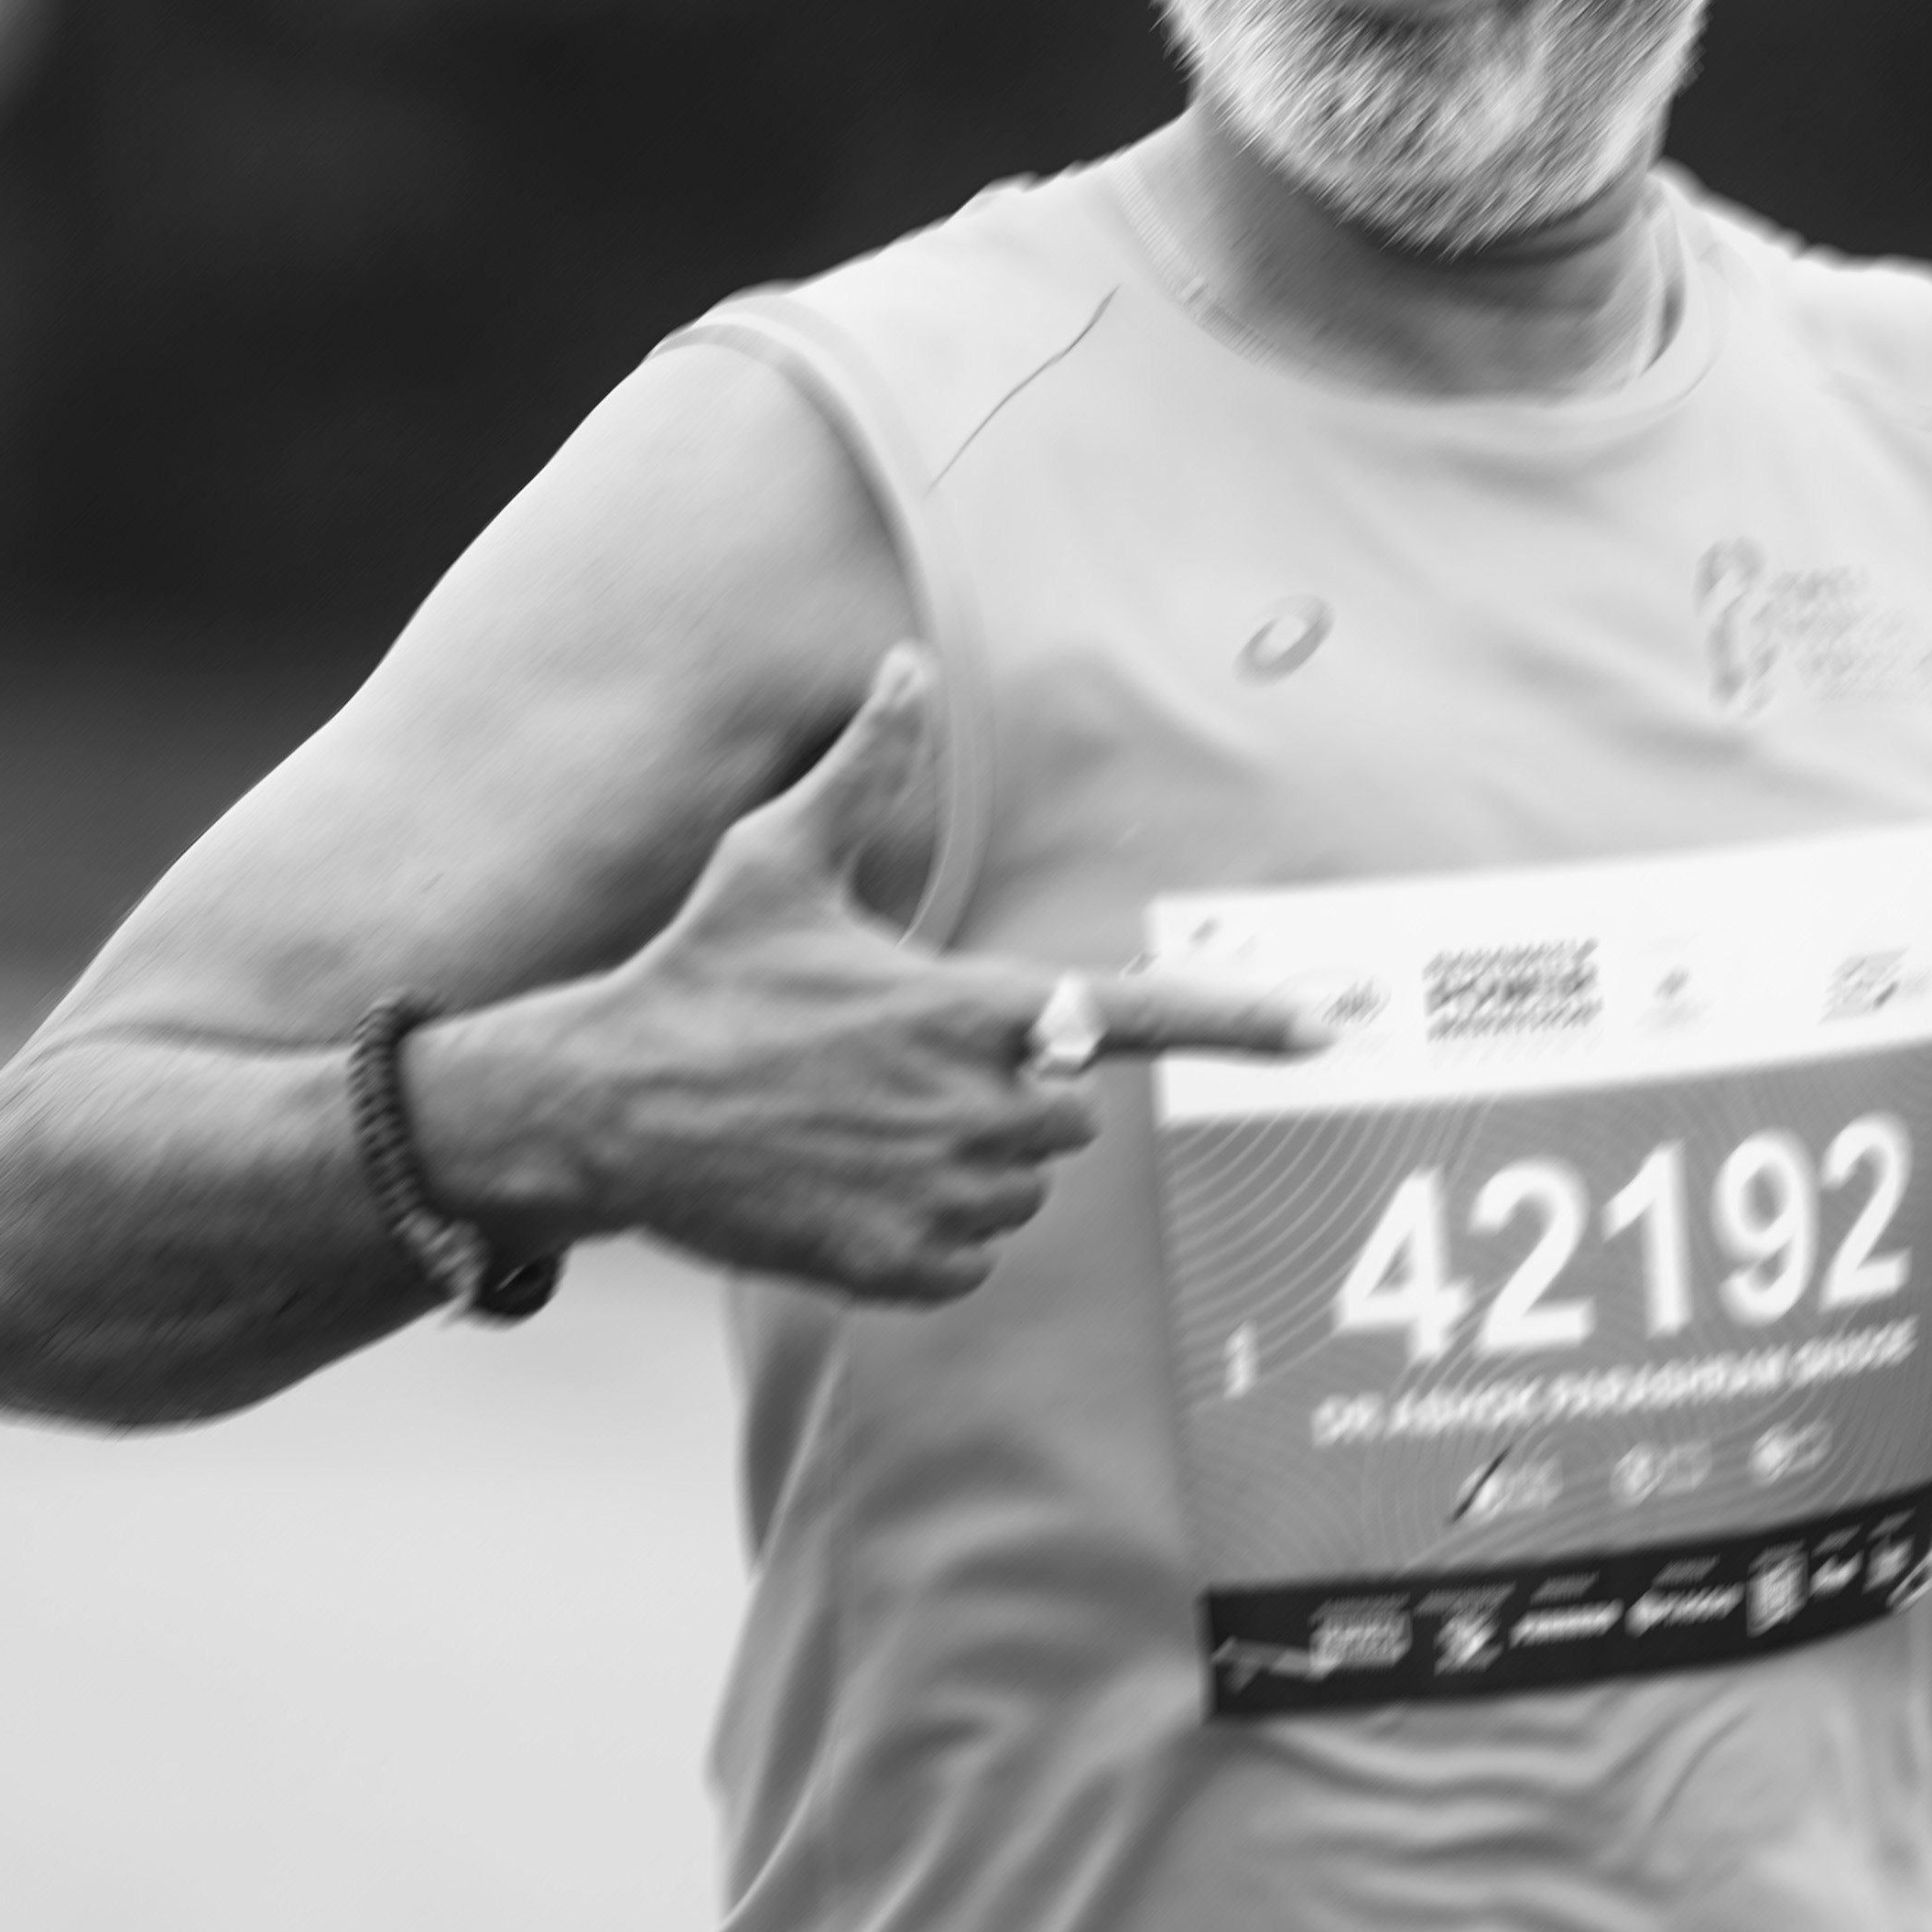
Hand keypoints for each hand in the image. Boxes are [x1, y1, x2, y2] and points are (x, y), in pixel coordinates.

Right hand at [445, 650, 1311, 1303]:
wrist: (603, 1112)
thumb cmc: (698, 976)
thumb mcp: (776, 860)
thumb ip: (863, 770)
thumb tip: (904, 664)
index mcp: (968, 1009)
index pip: (1134, 1015)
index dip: (1238, 1020)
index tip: (1328, 1026)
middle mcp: (976, 1109)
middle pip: (1067, 1115)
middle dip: (1011, 1092)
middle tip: (903, 1063)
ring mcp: (938, 1197)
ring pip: (1021, 1192)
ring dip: (971, 1165)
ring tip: (861, 1123)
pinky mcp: (895, 1267)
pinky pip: (968, 1259)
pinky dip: (928, 1233)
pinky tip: (847, 1186)